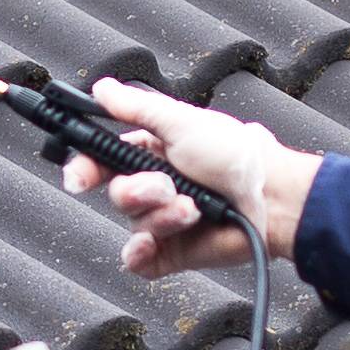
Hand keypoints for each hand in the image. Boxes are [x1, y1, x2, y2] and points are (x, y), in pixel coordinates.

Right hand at [66, 79, 319, 279]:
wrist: (271, 197)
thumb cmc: (236, 155)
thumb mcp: (182, 121)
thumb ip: (136, 108)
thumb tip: (102, 88)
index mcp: (150, 153)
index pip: (101, 161)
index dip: (84, 169)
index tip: (79, 177)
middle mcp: (153, 188)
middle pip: (116, 194)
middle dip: (137, 191)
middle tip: (165, 185)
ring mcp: (162, 222)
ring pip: (132, 225)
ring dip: (161, 216)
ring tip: (192, 209)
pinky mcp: (172, 252)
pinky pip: (138, 261)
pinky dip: (140, 253)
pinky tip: (153, 243)